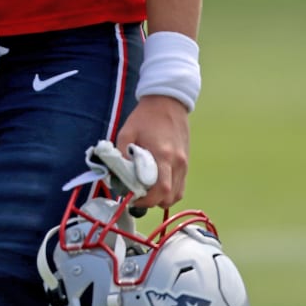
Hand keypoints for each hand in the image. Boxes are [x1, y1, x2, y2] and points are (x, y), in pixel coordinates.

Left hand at [115, 94, 189, 208]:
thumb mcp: (126, 133)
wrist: (167, 103)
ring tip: (146, 192)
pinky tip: (156, 186)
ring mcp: (185, 164)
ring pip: (177, 194)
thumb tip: (118, 176)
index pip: (160, 189)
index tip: (132, 199)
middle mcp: (178, 163)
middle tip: (137, 197)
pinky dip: (169, 192)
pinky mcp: (187, 163)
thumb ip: (122, 155)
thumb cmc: (144, 118)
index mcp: (163, 155)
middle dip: (152, 202)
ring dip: (161, 199)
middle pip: (170, 197)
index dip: (146, 200)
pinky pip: (180, 186)